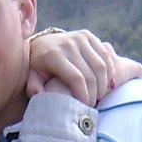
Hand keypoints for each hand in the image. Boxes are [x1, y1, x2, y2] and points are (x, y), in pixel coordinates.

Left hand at [26, 29, 141, 105]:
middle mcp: (68, 44)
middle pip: (90, 74)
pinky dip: (109, 71)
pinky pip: (105, 55)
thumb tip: (40, 95)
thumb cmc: (38, 67)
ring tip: (100, 96)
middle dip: (94, 93)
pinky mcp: (88, 35)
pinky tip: (107, 85)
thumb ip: (34, 87)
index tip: (85, 106)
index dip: (84, 95)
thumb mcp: (32, 77)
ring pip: (101, 65)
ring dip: (104, 84)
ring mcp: (79, 37)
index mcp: (54, 55)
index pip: (76, 79)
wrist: (42, 43)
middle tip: (93, 105)